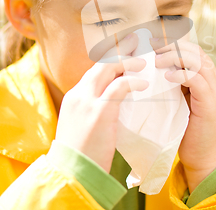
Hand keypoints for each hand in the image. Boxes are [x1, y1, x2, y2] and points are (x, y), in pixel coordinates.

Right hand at [55, 33, 148, 172]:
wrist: (71, 173)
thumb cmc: (81, 155)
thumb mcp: (84, 126)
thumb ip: (96, 111)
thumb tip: (116, 105)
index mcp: (75, 97)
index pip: (95, 70)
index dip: (112, 60)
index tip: (126, 51)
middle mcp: (79, 94)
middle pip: (101, 63)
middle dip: (120, 50)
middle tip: (137, 42)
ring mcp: (87, 101)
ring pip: (108, 68)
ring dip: (128, 61)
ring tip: (144, 61)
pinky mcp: (99, 111)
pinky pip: (119, 86)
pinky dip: (133, 82)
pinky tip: (144, 84)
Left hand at [152, 39, 215, 191]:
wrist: (204, 159)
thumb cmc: (188, 133)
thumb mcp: (180, 103)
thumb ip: (175, 87)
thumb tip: (153, 70)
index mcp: (210, 80)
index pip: (195, 52)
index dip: (174, 45)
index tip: (153, 44)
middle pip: (197, 52)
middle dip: (173, 46)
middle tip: (152, 48)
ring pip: (198, 61)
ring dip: (174, 57)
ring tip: (156, 60)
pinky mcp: (211, 103)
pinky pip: (197, 79)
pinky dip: (181, 74)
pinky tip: (166, 76)